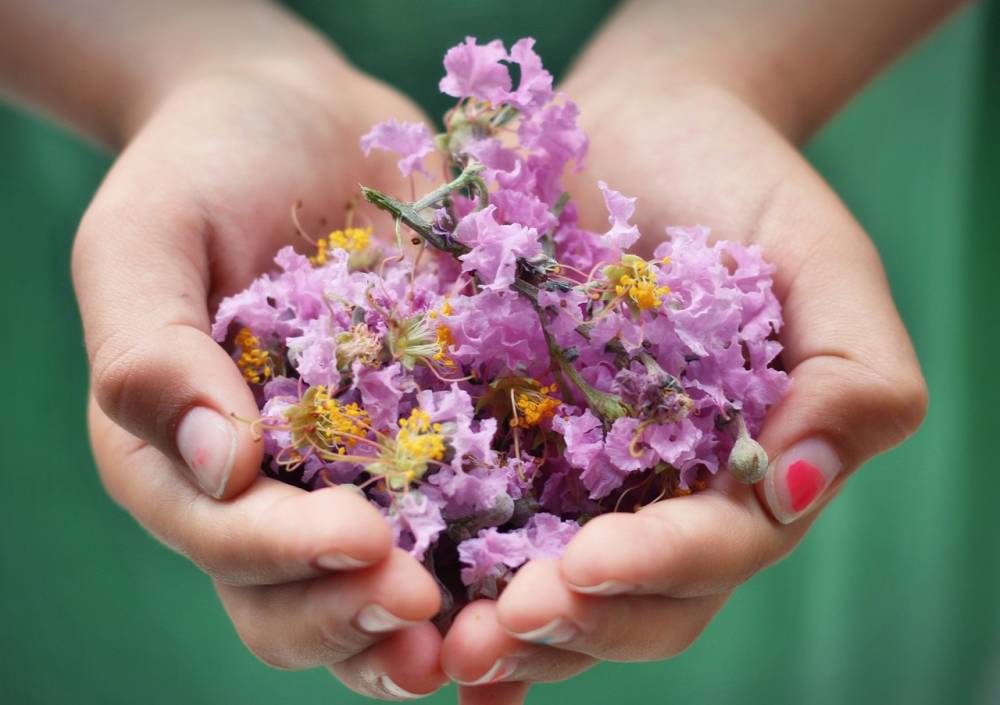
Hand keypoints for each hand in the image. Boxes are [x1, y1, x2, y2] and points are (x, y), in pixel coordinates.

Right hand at [75, 54, 447, 697]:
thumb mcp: (147, 239)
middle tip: (427, 610)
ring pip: (378, 589)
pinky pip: (462, 518)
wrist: (300, 120)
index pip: (227, 539)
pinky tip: (546, 583)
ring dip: (425, 628)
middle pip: (299, 599)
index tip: (362, 537)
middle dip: (359, 616)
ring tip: (488, 636)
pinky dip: (493, 567)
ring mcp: (355, 470)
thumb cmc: (205, 166)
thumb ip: (151, 351)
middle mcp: (269, 488)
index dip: (290, 555)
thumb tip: (216, 465)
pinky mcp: (432, 437)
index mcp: (181, 459)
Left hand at [440, 78, 927, 701]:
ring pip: (556, 589)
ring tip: (442, 643)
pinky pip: (479, 524)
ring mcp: (579, 478)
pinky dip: (452, 579)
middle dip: (571, 623)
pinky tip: (407, 605)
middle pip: (631, 601)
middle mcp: (660, 494)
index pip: (712, 551)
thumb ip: (855, 376)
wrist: (640, 126)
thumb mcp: (821, 260)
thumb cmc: (739, 182)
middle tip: (496, 631)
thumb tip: (798, 489)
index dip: (656, 571)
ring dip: (505, 630)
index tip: (586, 564)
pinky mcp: (506, 442)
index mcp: (742, 471)